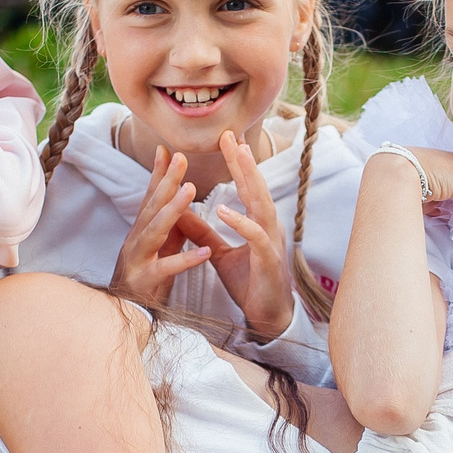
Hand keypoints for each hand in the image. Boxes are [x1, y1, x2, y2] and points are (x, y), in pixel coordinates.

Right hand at [109, 146, 216, 304]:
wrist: (126, 317)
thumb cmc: (147, 280)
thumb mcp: (159, 247)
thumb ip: (171, 224)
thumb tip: (181, 196)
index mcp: (141, 231)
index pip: (150, 197)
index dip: (160, 174)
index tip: (170, 149)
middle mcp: (135, 241)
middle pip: (151, 207)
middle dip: (166, 181)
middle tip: (182, 158)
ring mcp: (138, 260)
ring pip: (154, 231)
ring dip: (172, 210)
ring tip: (191, 191)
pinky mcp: (145, 283)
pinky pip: (166, 269)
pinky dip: (185, 260)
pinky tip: (205, 253)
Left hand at [206, 132, 296, 340]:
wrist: (266, 316)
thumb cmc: (249, 284)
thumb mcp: (220, 254)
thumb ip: (204, 232)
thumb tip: (181, 213)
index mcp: (259, 224)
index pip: (248, 188)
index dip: (239, 164)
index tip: (229, 140)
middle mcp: (268, 228)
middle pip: (257, 188)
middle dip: (244, 162)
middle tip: (231, 136)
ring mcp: (271, 243)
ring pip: (262, 205)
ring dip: (249, 180)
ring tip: (238, 158)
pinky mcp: (268, 261)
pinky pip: (255, 237)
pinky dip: (240, 222)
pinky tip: (224, 210)